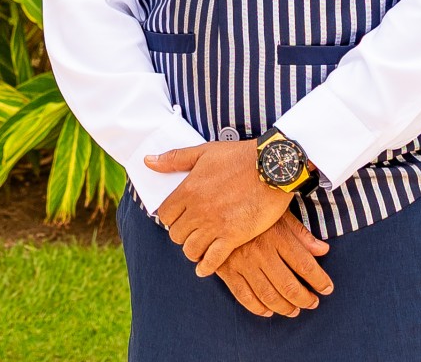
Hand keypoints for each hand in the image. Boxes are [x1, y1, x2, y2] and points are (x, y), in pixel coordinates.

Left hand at [145, 139, 295, 275]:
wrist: (273, 167)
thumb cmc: (239, 157)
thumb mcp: (204, 152)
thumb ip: (174, 159)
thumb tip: (147, 161)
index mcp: (188, 190)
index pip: (165, 215)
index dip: (170, 218)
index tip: (179, 217)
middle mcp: (198, 210)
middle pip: (176, 234)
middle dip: (182, 234)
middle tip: (191, 231)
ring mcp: (215, 225)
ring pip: (191, 250)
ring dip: (193, 250)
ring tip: (199, 247)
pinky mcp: (234, 237)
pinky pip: (212, 260)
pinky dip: (206, 267)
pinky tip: (205, 267)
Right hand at [216, 213, 333, 317]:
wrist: (215, 203)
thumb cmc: (252, 206)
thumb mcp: (279, 212)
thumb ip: (301, 234)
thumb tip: (323, 250)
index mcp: (277, 235)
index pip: (305, 265)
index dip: (319, 281)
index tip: (327, 289)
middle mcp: (261, 251)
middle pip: (288, 285)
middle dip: (305, 299)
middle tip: (312, 303)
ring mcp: (242, 262)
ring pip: (268, 295)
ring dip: (285, 308)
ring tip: (294, 310)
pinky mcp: (226, 269)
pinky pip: (243, 296)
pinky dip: (257, 308)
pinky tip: (268, 311)